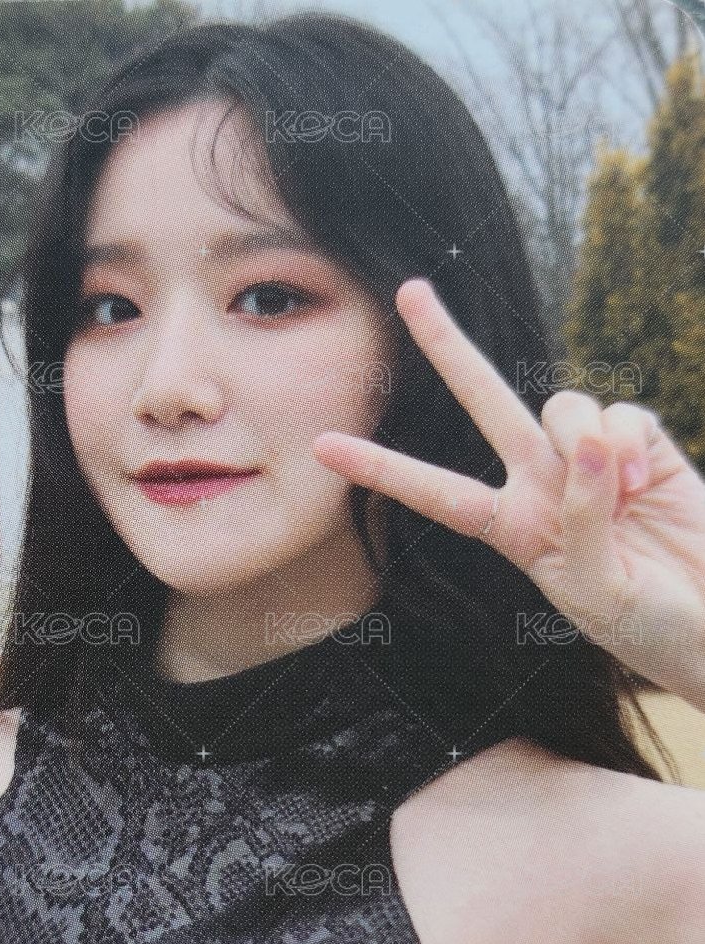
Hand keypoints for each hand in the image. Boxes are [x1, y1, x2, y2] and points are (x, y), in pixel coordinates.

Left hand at [312, 278, 704, 706]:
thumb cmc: (647, 624)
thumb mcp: (599, 589)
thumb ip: (583, 517)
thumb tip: (590, 442)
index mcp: (513, 530)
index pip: (435, 494)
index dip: (382, 469)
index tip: (322, 448)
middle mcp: (542, 486)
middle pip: (484, 403)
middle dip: (449, 347)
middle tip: (410, 290)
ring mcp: (591, 461)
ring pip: (566, 405)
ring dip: (592, 442)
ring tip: (627, 498)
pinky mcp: (643, 447)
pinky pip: (624, 412)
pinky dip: (636, 445)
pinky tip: (649, 486)